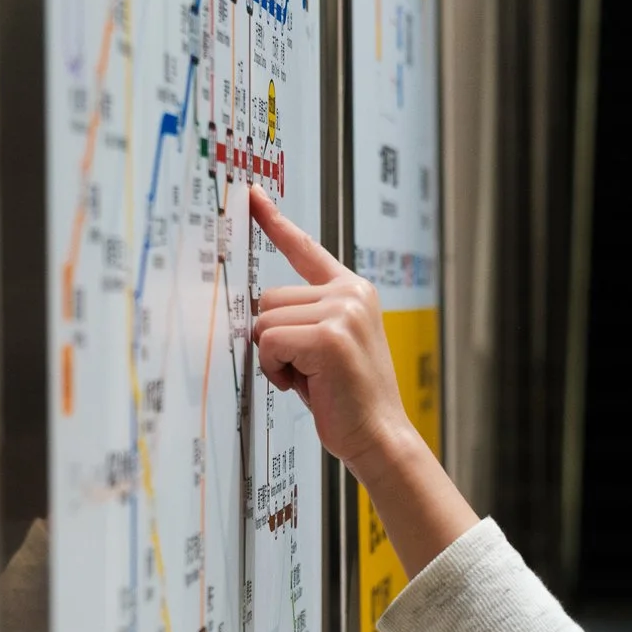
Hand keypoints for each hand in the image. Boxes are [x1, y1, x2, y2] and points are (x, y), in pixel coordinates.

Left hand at [248, 189, 417, 481]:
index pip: (306, 249)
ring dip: (274, 355)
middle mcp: (350, 293)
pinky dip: (275, 368)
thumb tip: (256, 312)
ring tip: (307, 378)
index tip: (252, 195)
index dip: (275, 222)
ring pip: (267, 320)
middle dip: (273, 337)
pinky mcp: (329, 336)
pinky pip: (270, 342)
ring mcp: (342, 312)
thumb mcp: (328, 345)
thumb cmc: (349, 399)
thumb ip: (303, 318)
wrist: (379, 436)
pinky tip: (303, 385)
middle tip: (302, 369)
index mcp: (353, 290)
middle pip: (269, 296)